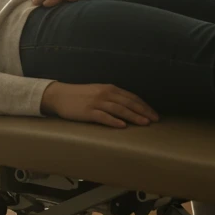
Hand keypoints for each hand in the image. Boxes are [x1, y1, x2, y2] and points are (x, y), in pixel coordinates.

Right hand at [41, 81, 159, 127]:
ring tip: (144, 123)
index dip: (144, 105)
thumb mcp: (98, 92)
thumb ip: (112, 97)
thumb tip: (129, 106)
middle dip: (143, 111)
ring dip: (133, 116)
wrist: (59, 95)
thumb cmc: (80, 95)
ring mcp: (96, 102)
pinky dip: (114, 121)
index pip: (131, 97)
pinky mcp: (88, 112)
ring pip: (119, 109)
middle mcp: (105, 94)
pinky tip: (123, 126)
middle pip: (128, 103)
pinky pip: (103, 117)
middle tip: (155, 120)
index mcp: (110, 88)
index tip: (154, 114)